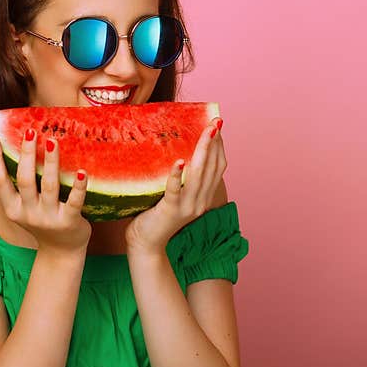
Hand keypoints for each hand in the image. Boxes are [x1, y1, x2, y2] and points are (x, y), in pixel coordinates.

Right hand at [0, 128, 91, 254]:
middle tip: (31, 131)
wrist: (61, 252)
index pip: (0, 181)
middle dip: (27, 155)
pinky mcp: (70, 221)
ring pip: (49, 186)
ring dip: (50, 163)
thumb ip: (3, 193)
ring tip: (52, 141)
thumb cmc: (40, 225)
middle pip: (25, 180)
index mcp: (13, 209)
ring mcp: (49, 218)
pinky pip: (74, 202)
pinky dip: (78, 187)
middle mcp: (29, 213)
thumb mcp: (18, 211)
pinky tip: (82, 171)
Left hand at [125, 116, 225, 253]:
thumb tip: (177, 152)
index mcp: (204, 197)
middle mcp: (200, 201)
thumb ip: (181, 180)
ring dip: (203, 151)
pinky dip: (177, 175)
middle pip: (212, 168)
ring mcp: (187, 207)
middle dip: (215, 143)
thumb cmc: (155, 215)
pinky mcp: (170, 210)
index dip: (219, 147)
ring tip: (206, 132)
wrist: (146, 244)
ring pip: (199, 175)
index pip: (218, 168)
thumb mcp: (174, 195)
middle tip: (215, 122)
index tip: (217, 126)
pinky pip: (175, 190)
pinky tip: (178, 161)